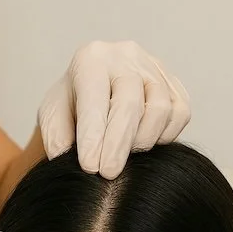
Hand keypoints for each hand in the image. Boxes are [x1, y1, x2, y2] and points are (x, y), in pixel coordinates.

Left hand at [38, 40, 190, 179]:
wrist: (95, 94)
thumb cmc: (72, 109)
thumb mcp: (52, 120)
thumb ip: (56, 137)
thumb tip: (67, 157)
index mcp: (90, 59)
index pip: (94, 100)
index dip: (93, 136)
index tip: (90, 167)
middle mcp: (125, 56)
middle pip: (129, 103)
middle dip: (118, 144)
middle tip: (108, 175)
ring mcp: (154, 67)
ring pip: (160, 109)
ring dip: (143, 141)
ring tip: (126, 159)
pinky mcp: (174, 84)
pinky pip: (180, 113)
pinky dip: (166, 136)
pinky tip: (143, 145)